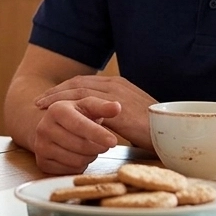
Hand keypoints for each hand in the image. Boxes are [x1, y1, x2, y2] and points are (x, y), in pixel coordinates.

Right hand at [30, 97, 121, 174]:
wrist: (51, 128)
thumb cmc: (75, 116)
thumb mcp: (88, 107)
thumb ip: (102, 107)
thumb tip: (117, 107)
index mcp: (56, 110)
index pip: (79, 125)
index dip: (98, 134)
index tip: (113, 142)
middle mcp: (44, 128)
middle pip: (80, 146)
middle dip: (97, 147)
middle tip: (102, 144)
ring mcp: (41, 146)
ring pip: (77, 160)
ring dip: (90, 157)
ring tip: (89, 148)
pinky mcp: (42, 163)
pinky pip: (70, 171)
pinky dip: (80, 166)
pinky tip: (78, 156)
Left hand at [34, 75, 156, 147]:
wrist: (176, 133)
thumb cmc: (158, 130)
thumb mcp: (135, 117)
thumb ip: (119, 114)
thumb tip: (104, 122)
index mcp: (121, 85)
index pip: (88, 82)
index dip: (68, 89)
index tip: (53, 98)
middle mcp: (116, 85)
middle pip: (78, 83)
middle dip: (57, 92)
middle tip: (39, 102)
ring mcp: (115, 94)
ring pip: (77, 90)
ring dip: (57, 98)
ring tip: (41, 107)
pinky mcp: (115, 108)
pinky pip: (84, 104)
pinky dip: (68, 107)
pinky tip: (56, 115)